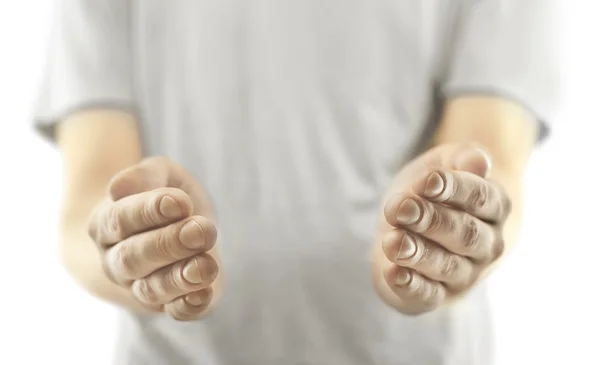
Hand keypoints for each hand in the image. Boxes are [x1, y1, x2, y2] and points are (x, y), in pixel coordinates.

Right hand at [88, 157, 220, 319]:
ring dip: (180, 278)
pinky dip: (188, 306)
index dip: (148, 211)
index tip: (180, 202)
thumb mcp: (158, 174)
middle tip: (200, 230)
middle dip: (169, 244)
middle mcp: (118, 261)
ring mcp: (141, 286)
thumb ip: (144, 176)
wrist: (176, 228)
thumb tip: (118, 189)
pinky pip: (175, 311)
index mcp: (107, 224)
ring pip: (152, 289)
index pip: (120, 219)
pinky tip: (204, 294)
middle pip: (133, 258)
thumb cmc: (164, 196)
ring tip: (206, 264)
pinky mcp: (173, 302)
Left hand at [372, 144, 510, 314]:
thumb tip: (478, 161)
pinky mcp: (437, 295)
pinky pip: (428, 295)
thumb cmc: (432, 192)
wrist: (417, 228)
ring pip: (447, 266)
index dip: (455, 189)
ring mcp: (465, 273)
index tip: (428, 181)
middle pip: (464, 234)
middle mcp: (486, 244)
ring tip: (393, 241)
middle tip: (401, 209)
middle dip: (431, 220)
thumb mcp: (442, 164)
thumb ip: (459, 159)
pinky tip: (394, 274)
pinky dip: (412, 286)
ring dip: (418, 253)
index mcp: (494, 207)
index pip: (480, 197)